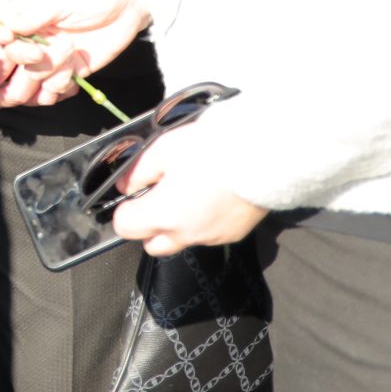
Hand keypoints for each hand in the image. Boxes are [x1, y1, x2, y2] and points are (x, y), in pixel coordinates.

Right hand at [0, 0, 147, 110]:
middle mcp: (25, 42)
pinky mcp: (70, 69)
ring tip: (65, 48)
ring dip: (42, 75)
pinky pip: (54, 92)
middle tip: (24, 70)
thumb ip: (4, 20)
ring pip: (27, 89)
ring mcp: (47, 58)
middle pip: (0, 79)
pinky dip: (60, 86)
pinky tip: (70, 70)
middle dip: (2, 88)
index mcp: (9, 20)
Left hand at [108, 119, 265, 255]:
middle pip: (153, 244)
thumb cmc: (213, 147)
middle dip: (148, 225)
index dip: (125, 209)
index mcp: (163, 214)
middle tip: (157, 196)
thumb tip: (125, 186)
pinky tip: (212, 196)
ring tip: (190, 191)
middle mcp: (186, 234)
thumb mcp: (165, 148)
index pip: (125, 227)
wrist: (266, 154)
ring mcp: (212, 237)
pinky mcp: (234, 234)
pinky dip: (203, 221)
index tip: (133, 194)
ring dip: (178, 224)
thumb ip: (139, 171)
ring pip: (183, 240)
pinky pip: (208, 235)